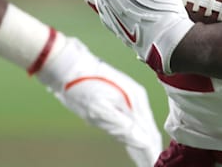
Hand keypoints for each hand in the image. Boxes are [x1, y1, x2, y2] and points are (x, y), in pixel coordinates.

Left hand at [36, 36, 162, 166]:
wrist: (67, 64)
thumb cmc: (81, 86)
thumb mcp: (99, 110)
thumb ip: (122, 127)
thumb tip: (144, 143)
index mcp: (136, 102)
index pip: (149, 134)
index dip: (152, 153)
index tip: (154, 166)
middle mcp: (136, 100)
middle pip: (148, 131)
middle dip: (150, 150)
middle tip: (152, 165)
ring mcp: (129, 98)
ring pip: (141, 126)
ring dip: (144, 144)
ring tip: (145, 160)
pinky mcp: (119, 99)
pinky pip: (132, 121)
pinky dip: (134, 135)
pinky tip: (133, 144)